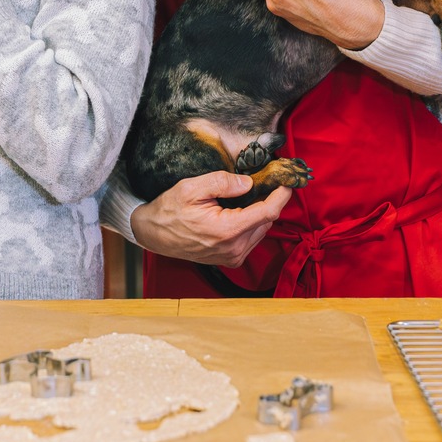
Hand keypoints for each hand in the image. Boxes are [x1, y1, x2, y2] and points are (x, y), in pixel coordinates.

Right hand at [130, 171, 290, 267]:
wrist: (154, 233)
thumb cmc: (169, 209)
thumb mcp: (191, 187)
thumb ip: (222, 182)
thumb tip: (248, 183)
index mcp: (227, 230)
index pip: (267, 212)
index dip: (281, 196)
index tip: (287, 182)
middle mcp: (234, 248)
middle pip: (267, 221)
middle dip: (270, 200)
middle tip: (266, 181)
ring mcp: (233, 257)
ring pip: (261, 230)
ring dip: (261, 212)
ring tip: (250, 195)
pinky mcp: (230, 259)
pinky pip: (252, 238)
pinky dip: (252, 223)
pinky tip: (241, 210)